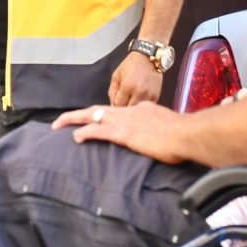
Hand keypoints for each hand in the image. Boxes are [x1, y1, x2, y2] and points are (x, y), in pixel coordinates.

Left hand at [53, 101, 196, 163]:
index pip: (117, 110)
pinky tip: (75, 138)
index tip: (94, 119)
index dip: (103, 114)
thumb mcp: (171, 127)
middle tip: (62, 119)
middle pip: (98, 109)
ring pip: (92, 116)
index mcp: (143, 108)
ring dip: (73, 120)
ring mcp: (126, 121)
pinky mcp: (124, 133)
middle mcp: (131, 111)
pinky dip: (84, 132)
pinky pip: (98, 131)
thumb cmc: (185, 135)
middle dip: (78, 113)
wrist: (188, 134)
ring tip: (58, 125)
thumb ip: (162, 130)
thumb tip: (164, 137)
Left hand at [108, 52, 163, 107]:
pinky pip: (146, 106)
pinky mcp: (156, 95)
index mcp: (127, 86)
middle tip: (123, 100)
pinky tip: (139, 97)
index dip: (115, 104)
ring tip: (131, 98)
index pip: (118, 105)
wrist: (148, 57)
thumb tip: (112, 105)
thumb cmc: (131, 65)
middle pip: (128, 109)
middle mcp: (139, 92)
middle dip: (124, 106)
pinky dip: (142, 104)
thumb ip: (112, 91)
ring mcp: (149, 95)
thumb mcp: (116, 75)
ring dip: (133, 106)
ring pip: (138, 108)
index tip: (116, 100)